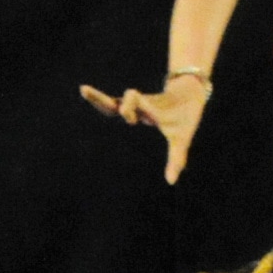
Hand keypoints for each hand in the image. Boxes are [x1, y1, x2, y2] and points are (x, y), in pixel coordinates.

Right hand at [78, 73, 213, 182]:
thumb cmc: (185, 118)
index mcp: (153, 109)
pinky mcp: (132, 105)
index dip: (131, 107)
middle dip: (108, 100)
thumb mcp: (182, 138)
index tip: (126, 116)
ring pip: (115, 101)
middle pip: (123, 99)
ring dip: (100, 98)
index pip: (140, 105)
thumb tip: (171, 182)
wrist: (189, 93)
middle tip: (89, 93)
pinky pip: (112, 104)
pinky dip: (101, 101)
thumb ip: (176, 159)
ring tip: (84, 89)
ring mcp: (136, 104)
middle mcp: (142, 104)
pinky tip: (86, 92)